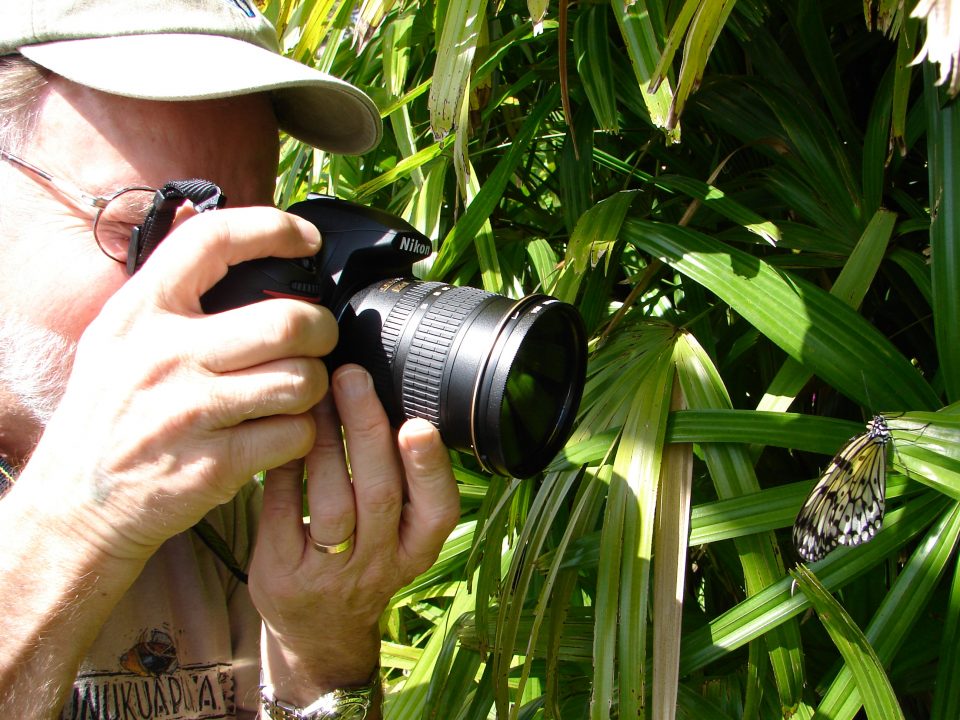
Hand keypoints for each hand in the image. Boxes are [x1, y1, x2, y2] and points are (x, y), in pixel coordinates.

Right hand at [21, 207, 336, 558]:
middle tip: (319, 339)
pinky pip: (295, 435)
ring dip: (315, 386)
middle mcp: (163, 355)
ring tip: (297, 391)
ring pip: (303, 379)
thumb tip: (208, 225)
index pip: (212, 240)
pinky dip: (302, 435)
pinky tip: (280, 434)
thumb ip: (165, 292)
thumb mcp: (114, 340)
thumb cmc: (106, 417)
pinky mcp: (214, 464)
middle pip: (288, 319)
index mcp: (138, 313)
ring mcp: (190, 411)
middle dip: (322, 330)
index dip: (272, 228)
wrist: (75, 507)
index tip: (307, 239)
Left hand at [247, 364, 459, 701]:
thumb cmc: (363, 557)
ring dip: (324, 442)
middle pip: (379, 495)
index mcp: (417, 549)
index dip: (430, 469)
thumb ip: (399, 479)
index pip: (437, 511)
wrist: (319, 630)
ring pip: (331, 503)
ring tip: (315, 394)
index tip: (418, 424)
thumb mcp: (398, 533)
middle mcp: (379, 564)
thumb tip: (388, 393)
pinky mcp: (283, 574)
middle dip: (366, 430)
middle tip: (353, 377)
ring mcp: (329, 574)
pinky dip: (285, 467)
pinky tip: (284, 431)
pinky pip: (283, 511)